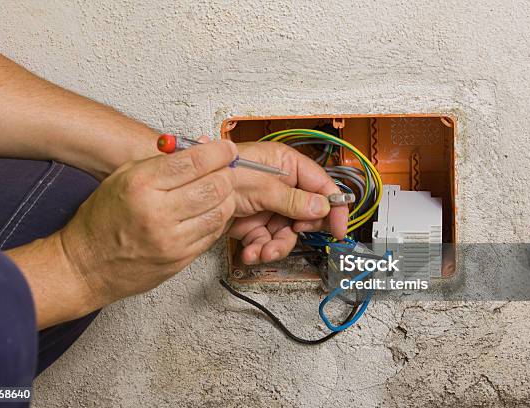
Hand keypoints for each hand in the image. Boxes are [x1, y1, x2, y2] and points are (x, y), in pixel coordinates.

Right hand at [59, 140, 238, 306]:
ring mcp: (172, 240)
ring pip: (221, 210)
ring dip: (226, 196)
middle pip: (215, 186)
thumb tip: (200, 147)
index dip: (218, 152)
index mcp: (141, 186)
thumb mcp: (124, 177)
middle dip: (226, 172)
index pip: (195, 162)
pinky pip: (214, 232)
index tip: (225, 148)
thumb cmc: (102, 220)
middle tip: (224, 168)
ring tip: (218, 189)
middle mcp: (158, 213)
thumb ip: (163, 161)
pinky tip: (210, 209)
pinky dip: (219, 217)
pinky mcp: (181, 258)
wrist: (87, 265)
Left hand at [227, 141, 348, 264]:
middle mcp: (280, 185)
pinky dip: (261, 250)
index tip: (339, 228)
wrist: (190, 192)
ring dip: (276, 247)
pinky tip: (251, 253)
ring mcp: (266, 206)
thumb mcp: (262, 186)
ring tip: (264, 251)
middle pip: (305, 214)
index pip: (321, 185)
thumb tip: (322, 208)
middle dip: (297, 231)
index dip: (334, 206)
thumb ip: (294, 199)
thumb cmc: (220, 172)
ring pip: (286, 233)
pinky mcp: (253, 223)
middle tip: (292, 234)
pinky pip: (267, 241)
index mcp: (287, 165)